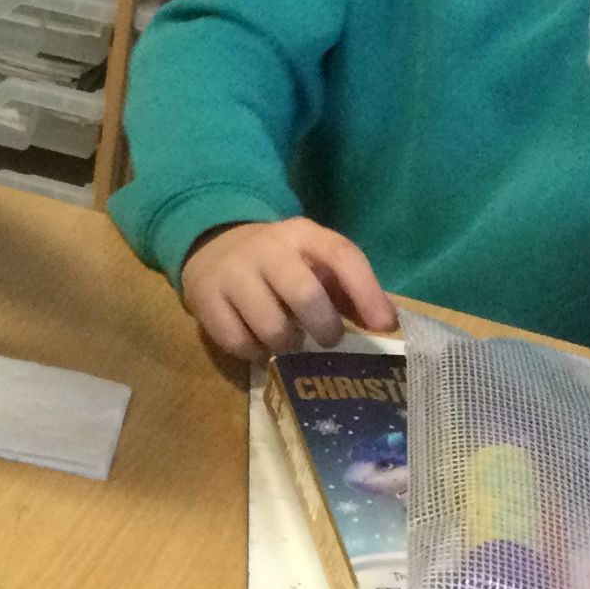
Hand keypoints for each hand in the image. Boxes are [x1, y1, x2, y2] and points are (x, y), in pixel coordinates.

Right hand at [177, 217, 395, 360]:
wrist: (212, 243)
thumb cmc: (280, 263)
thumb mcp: (313, 262)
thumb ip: (348, 290)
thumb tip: (385, 323)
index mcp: (302, 234)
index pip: (341, 255)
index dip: (367, 292)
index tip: (384, 326)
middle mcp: (266, 248)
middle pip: (304, 295)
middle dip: (324, 328)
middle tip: (326, 339)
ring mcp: (231, 272)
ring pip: (271, 327)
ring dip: (287, 345)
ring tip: (287, 340)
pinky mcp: (204, 297)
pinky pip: (237, 342)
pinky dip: (255, 353)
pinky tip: (258, 343)